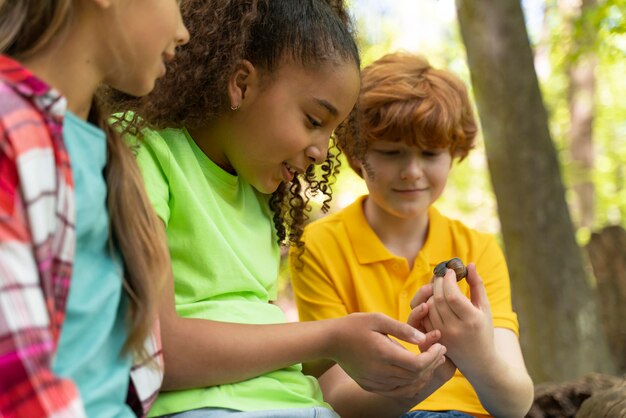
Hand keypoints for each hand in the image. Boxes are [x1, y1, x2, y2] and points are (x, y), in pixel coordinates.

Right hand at [330, 312, 445, 392]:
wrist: (331, 341)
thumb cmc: (355, 325)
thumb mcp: (378, 319)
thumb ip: (402, 329)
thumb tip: (424, 337)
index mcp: (384, 354)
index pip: (417, 364)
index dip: (433, 357)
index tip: (440, 345)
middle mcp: (380, 372)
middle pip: (415, 376)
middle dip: (432, 364)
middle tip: (441, 351)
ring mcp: (375, 382)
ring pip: (408, 386)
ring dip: (424, 375)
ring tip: (432, 362)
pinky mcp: (371, 386)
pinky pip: (396, 391)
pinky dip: (410, 384)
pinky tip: (416, 375)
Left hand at [410, 263, 494, 370]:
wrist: (479, 361)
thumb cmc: (483, 330)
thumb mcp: (484, 308)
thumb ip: (477, 285)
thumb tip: (470, 264)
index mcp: (471, 320)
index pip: (452, 295)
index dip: (448, 280)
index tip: (450, 271)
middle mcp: (455, 329)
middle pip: (438, 299)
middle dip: (438, 282)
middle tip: (442, 274)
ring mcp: (443, 335)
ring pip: (428, 307)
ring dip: (431, 292)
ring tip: (439, 285)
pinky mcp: (434, 339)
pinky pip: (424, 317)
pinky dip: (426, 305)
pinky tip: (434, 299)